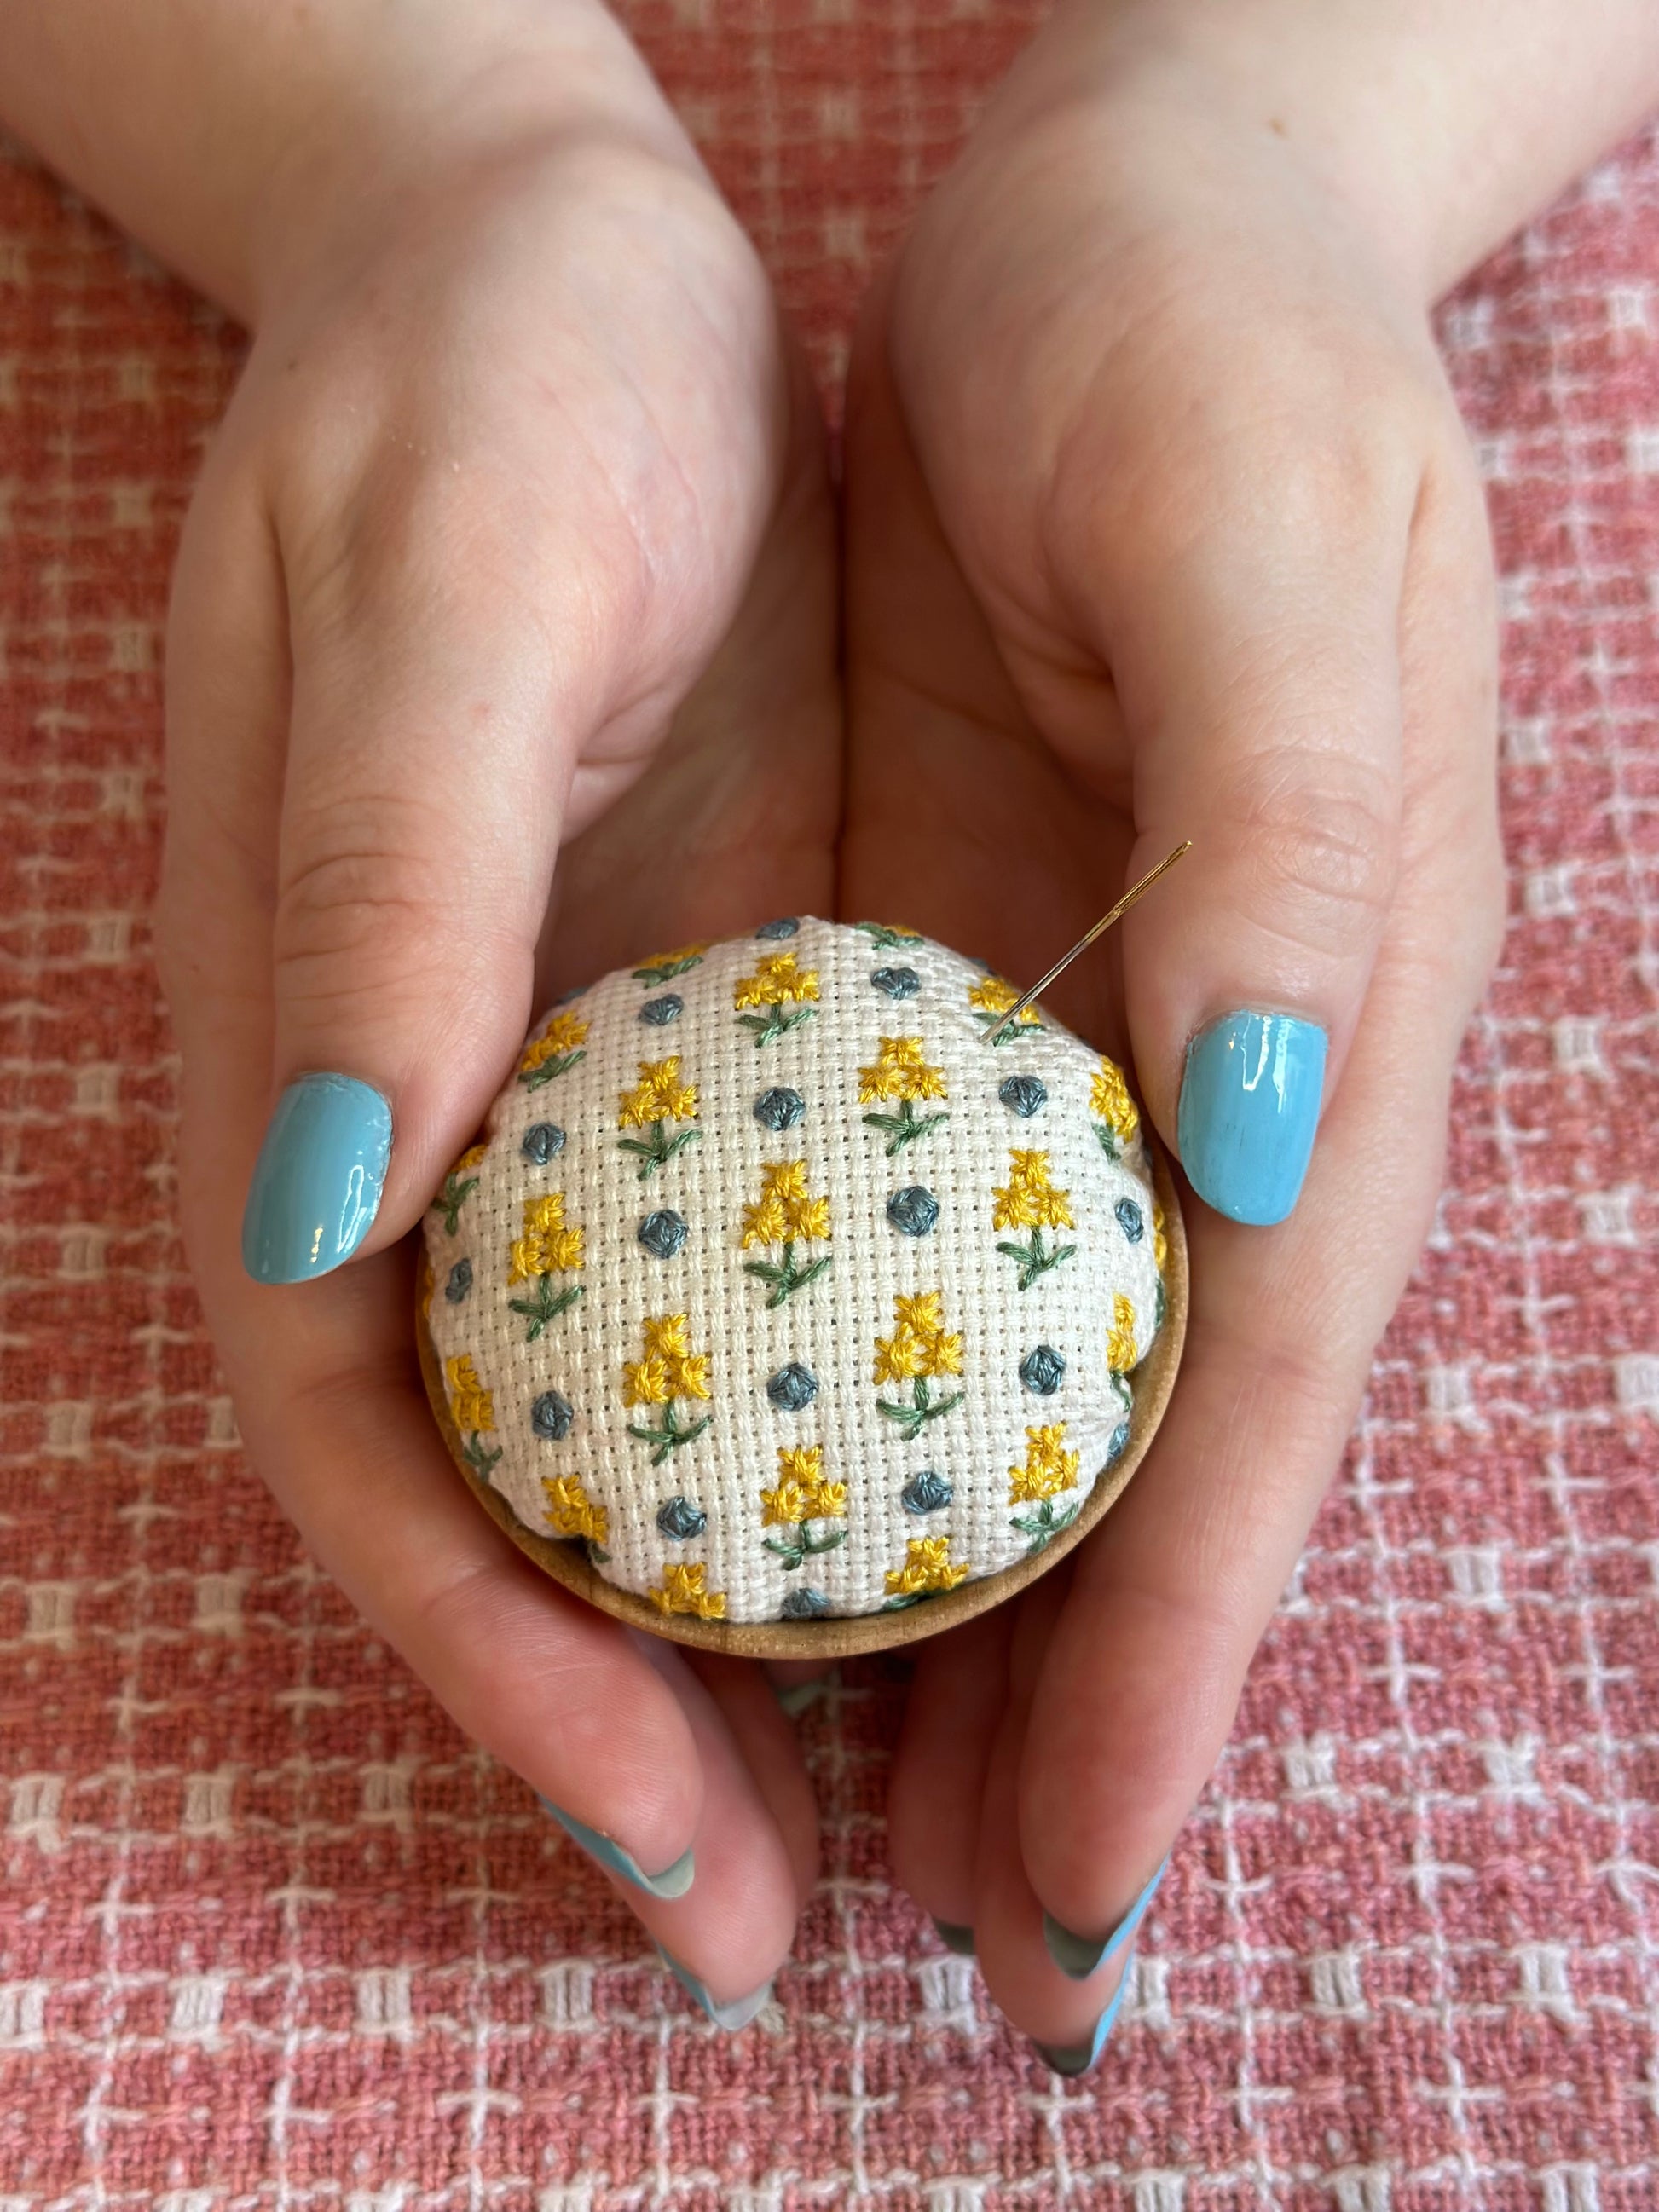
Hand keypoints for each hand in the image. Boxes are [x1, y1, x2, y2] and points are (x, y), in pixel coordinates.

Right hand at [156, 8, 835, 2018]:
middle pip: (489, 1480)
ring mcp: (557, 1082)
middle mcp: (424, 1108)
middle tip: (767, 1918)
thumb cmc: (494, 389)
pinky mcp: (684, 1025)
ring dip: (728, 1625)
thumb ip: (378, 890)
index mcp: (324, 1046)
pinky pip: (747, 1282)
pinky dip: (823, 1435)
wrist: (555, 264)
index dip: (485, 1643)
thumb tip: (314, 1206)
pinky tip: (945, 1527)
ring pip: (622, 1419)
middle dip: (610, 1717)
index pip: (362, 1424)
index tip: (654, 1811)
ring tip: (881, 1811)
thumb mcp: (442, 596)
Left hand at [843, 10, 1503, 2065]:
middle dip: (1084, 1703)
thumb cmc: (1193, 341)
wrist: (1135, 214)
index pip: (1248, 1381)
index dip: (1176, 1637)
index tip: (1080, 1864)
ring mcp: (1117, 1041)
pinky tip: (820, 1543)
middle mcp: (1240, 1062)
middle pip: (1164, 1445)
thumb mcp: (1247, 529)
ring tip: (906, 1835)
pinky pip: (942, 1264)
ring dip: (990, 1622)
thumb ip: (1294, 832)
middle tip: (989, 1941)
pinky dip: (895, 1433)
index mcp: (1337, 993)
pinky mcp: (993, 984)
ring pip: (1053, 1392)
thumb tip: (1271, 1141)